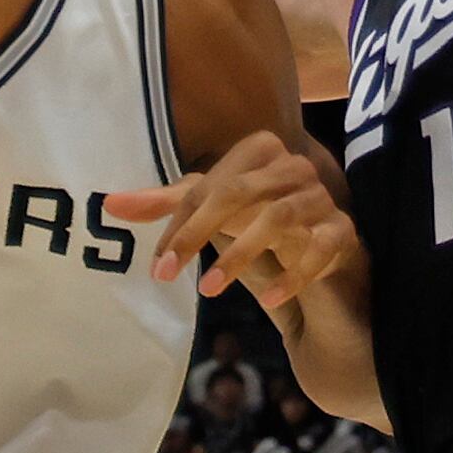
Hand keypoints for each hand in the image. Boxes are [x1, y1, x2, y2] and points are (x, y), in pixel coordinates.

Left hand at [105, 133, 359, 315]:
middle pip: (238, 193)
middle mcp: (293, 167)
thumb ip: (168, 205)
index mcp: (259, 152)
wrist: (325, 249)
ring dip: (239, 255)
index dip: (178, 224)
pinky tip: (268, 300)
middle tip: (167, 273)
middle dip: (198, 233)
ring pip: (278, 218)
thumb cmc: (261, 221)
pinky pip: (322, 248)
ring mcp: (321, 199)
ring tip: (210, 289)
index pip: (207, 185)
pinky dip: (294, 275)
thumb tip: (109, 204)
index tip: (157, 265)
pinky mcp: (343, 232)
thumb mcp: (214, 211)